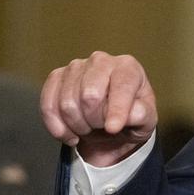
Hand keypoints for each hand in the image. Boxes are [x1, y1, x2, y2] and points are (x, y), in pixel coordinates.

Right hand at [40, 51, 157, 166]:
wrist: (110, 123)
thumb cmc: (132, 118)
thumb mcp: (146, 121)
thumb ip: (142, 116)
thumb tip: (132, 113)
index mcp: (128, 67)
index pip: (121, 85)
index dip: (116, 109)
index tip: (113, 128)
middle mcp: (101, 60)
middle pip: (89, 95)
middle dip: (95, 121)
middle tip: (102, 127)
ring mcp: (76, 66)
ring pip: (67, 104)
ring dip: (77, 126)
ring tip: (89, 128)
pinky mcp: (56, 77)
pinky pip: (47, 105)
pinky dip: (57, 127)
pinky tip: (69, 133)